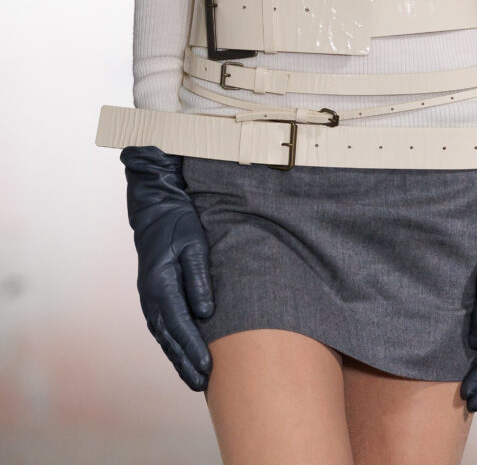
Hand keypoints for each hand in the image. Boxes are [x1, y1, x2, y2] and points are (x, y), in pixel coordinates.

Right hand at [120, 145, 215, 390]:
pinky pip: (163, 328)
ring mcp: (149, 298)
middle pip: (169, 338)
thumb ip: (199, 278)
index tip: (207, 368)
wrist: (156, 210)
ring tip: (196, 379)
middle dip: (185, 363)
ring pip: (164, 337)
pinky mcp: (153, 296)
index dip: (193, 349)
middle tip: (203, 384)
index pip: (179, 325)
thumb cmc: (179, 225)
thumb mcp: (194, 245)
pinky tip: (184, 355)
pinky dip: (173, 344)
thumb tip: (206, 312)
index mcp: (160, 285)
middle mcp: (151, 297)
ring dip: (178, 358)